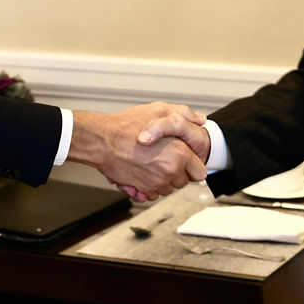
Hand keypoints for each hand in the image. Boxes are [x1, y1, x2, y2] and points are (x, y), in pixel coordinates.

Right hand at [69, 103, 207, 200]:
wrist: (103, 141)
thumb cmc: (127, 126)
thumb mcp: (160, 110)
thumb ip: (185, 114)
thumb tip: (200, 119)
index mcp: (180, 153)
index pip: (200, 172)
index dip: (193, 166)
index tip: (187, 162)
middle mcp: (170, 170)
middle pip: (184, 182)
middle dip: (177, 173)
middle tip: (164, 159)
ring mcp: (157, 182)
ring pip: (169, 189)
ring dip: (163, 180)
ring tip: (151, 163)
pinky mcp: (143, 189)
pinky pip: (154, 194)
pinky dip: (150, 187)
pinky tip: (143, 172)